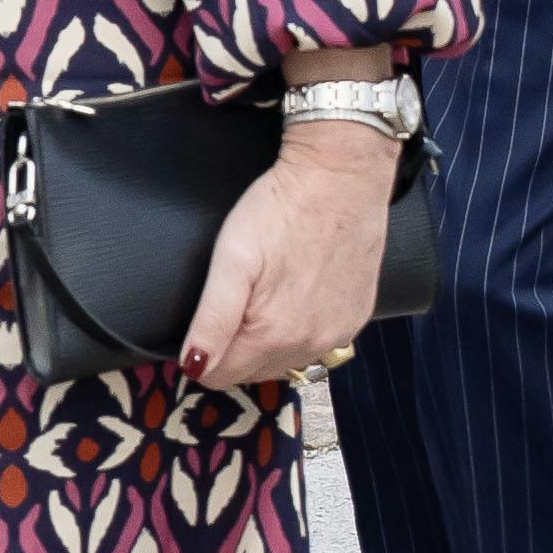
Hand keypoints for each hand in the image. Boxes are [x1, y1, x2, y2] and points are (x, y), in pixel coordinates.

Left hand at [178, 120, 396, 392]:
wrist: (342, 177)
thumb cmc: (279, 210)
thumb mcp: (231, 260)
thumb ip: (212, 320)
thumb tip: (193, 367)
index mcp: (273, 336)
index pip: (221, 375)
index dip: (202, 355)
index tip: (201, 323)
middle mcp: (310, 346)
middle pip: (253, 371)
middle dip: (233, 349)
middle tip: (230, 301)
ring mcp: (339, 334)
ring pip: (287, 361)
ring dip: (267, 342)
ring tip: (261, 295)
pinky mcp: (358, 316)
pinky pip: (319, 342)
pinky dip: (300, 330)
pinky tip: (294, 296)